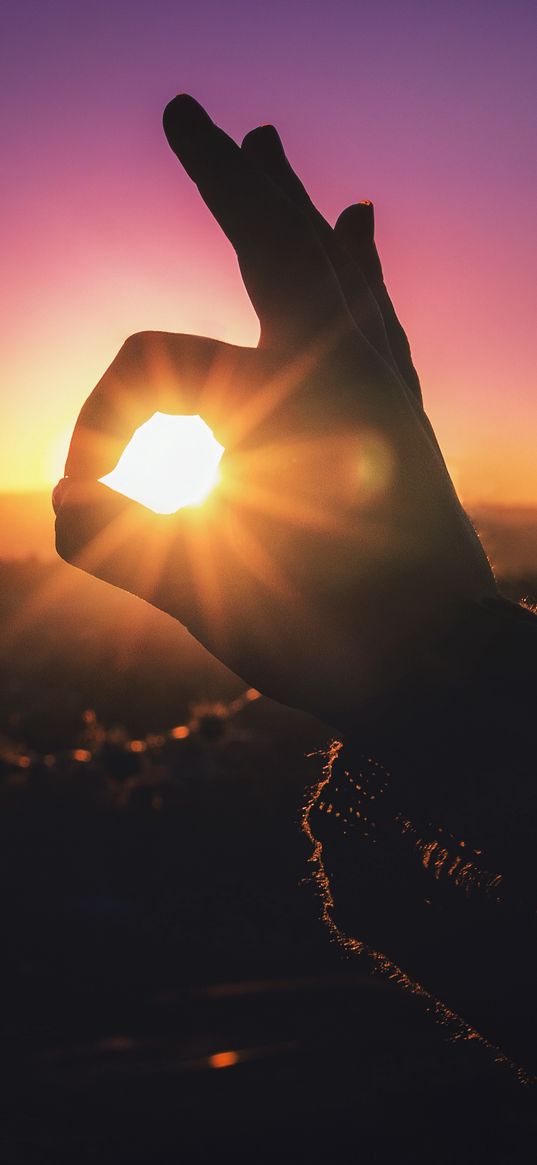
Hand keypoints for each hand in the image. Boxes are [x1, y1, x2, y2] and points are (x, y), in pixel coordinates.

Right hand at [54, 96, 496, 729]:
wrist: (442, 672)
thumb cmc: (330, 643)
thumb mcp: (212, 601)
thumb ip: (126, 550)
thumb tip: (61, 515)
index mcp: (279, 398)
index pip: (146, 363)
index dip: (93, 423)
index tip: (82, 503)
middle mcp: (338, 366)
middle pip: (267, 239)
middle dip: (220, 178)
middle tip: (189, 116)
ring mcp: (377, 382)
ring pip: (328, 262)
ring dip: (288, 202)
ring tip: (268, 145)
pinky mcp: (399, 412)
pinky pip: (376, 314)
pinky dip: (360, 267)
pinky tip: (362, 225)